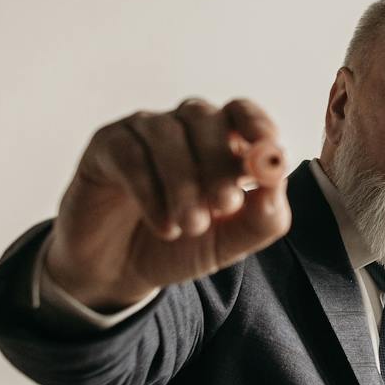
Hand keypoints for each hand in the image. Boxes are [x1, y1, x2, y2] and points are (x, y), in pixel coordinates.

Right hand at [46, 98, 289, 310]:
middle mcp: (182, 127)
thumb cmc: (180, 247)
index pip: (242, 112)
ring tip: (190, 227)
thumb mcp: (230, 242)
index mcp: (220, 142)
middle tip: (225, 206)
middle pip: (205, 118)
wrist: (119, 272)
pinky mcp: (107, 145)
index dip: (256, 125)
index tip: (267, 151)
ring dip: (184, 182)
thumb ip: (263, 217)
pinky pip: (130, 154)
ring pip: (166, 133)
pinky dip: (150, 191)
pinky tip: (163, 226)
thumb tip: (278, 184)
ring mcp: (142, 131)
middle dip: (218, 163)